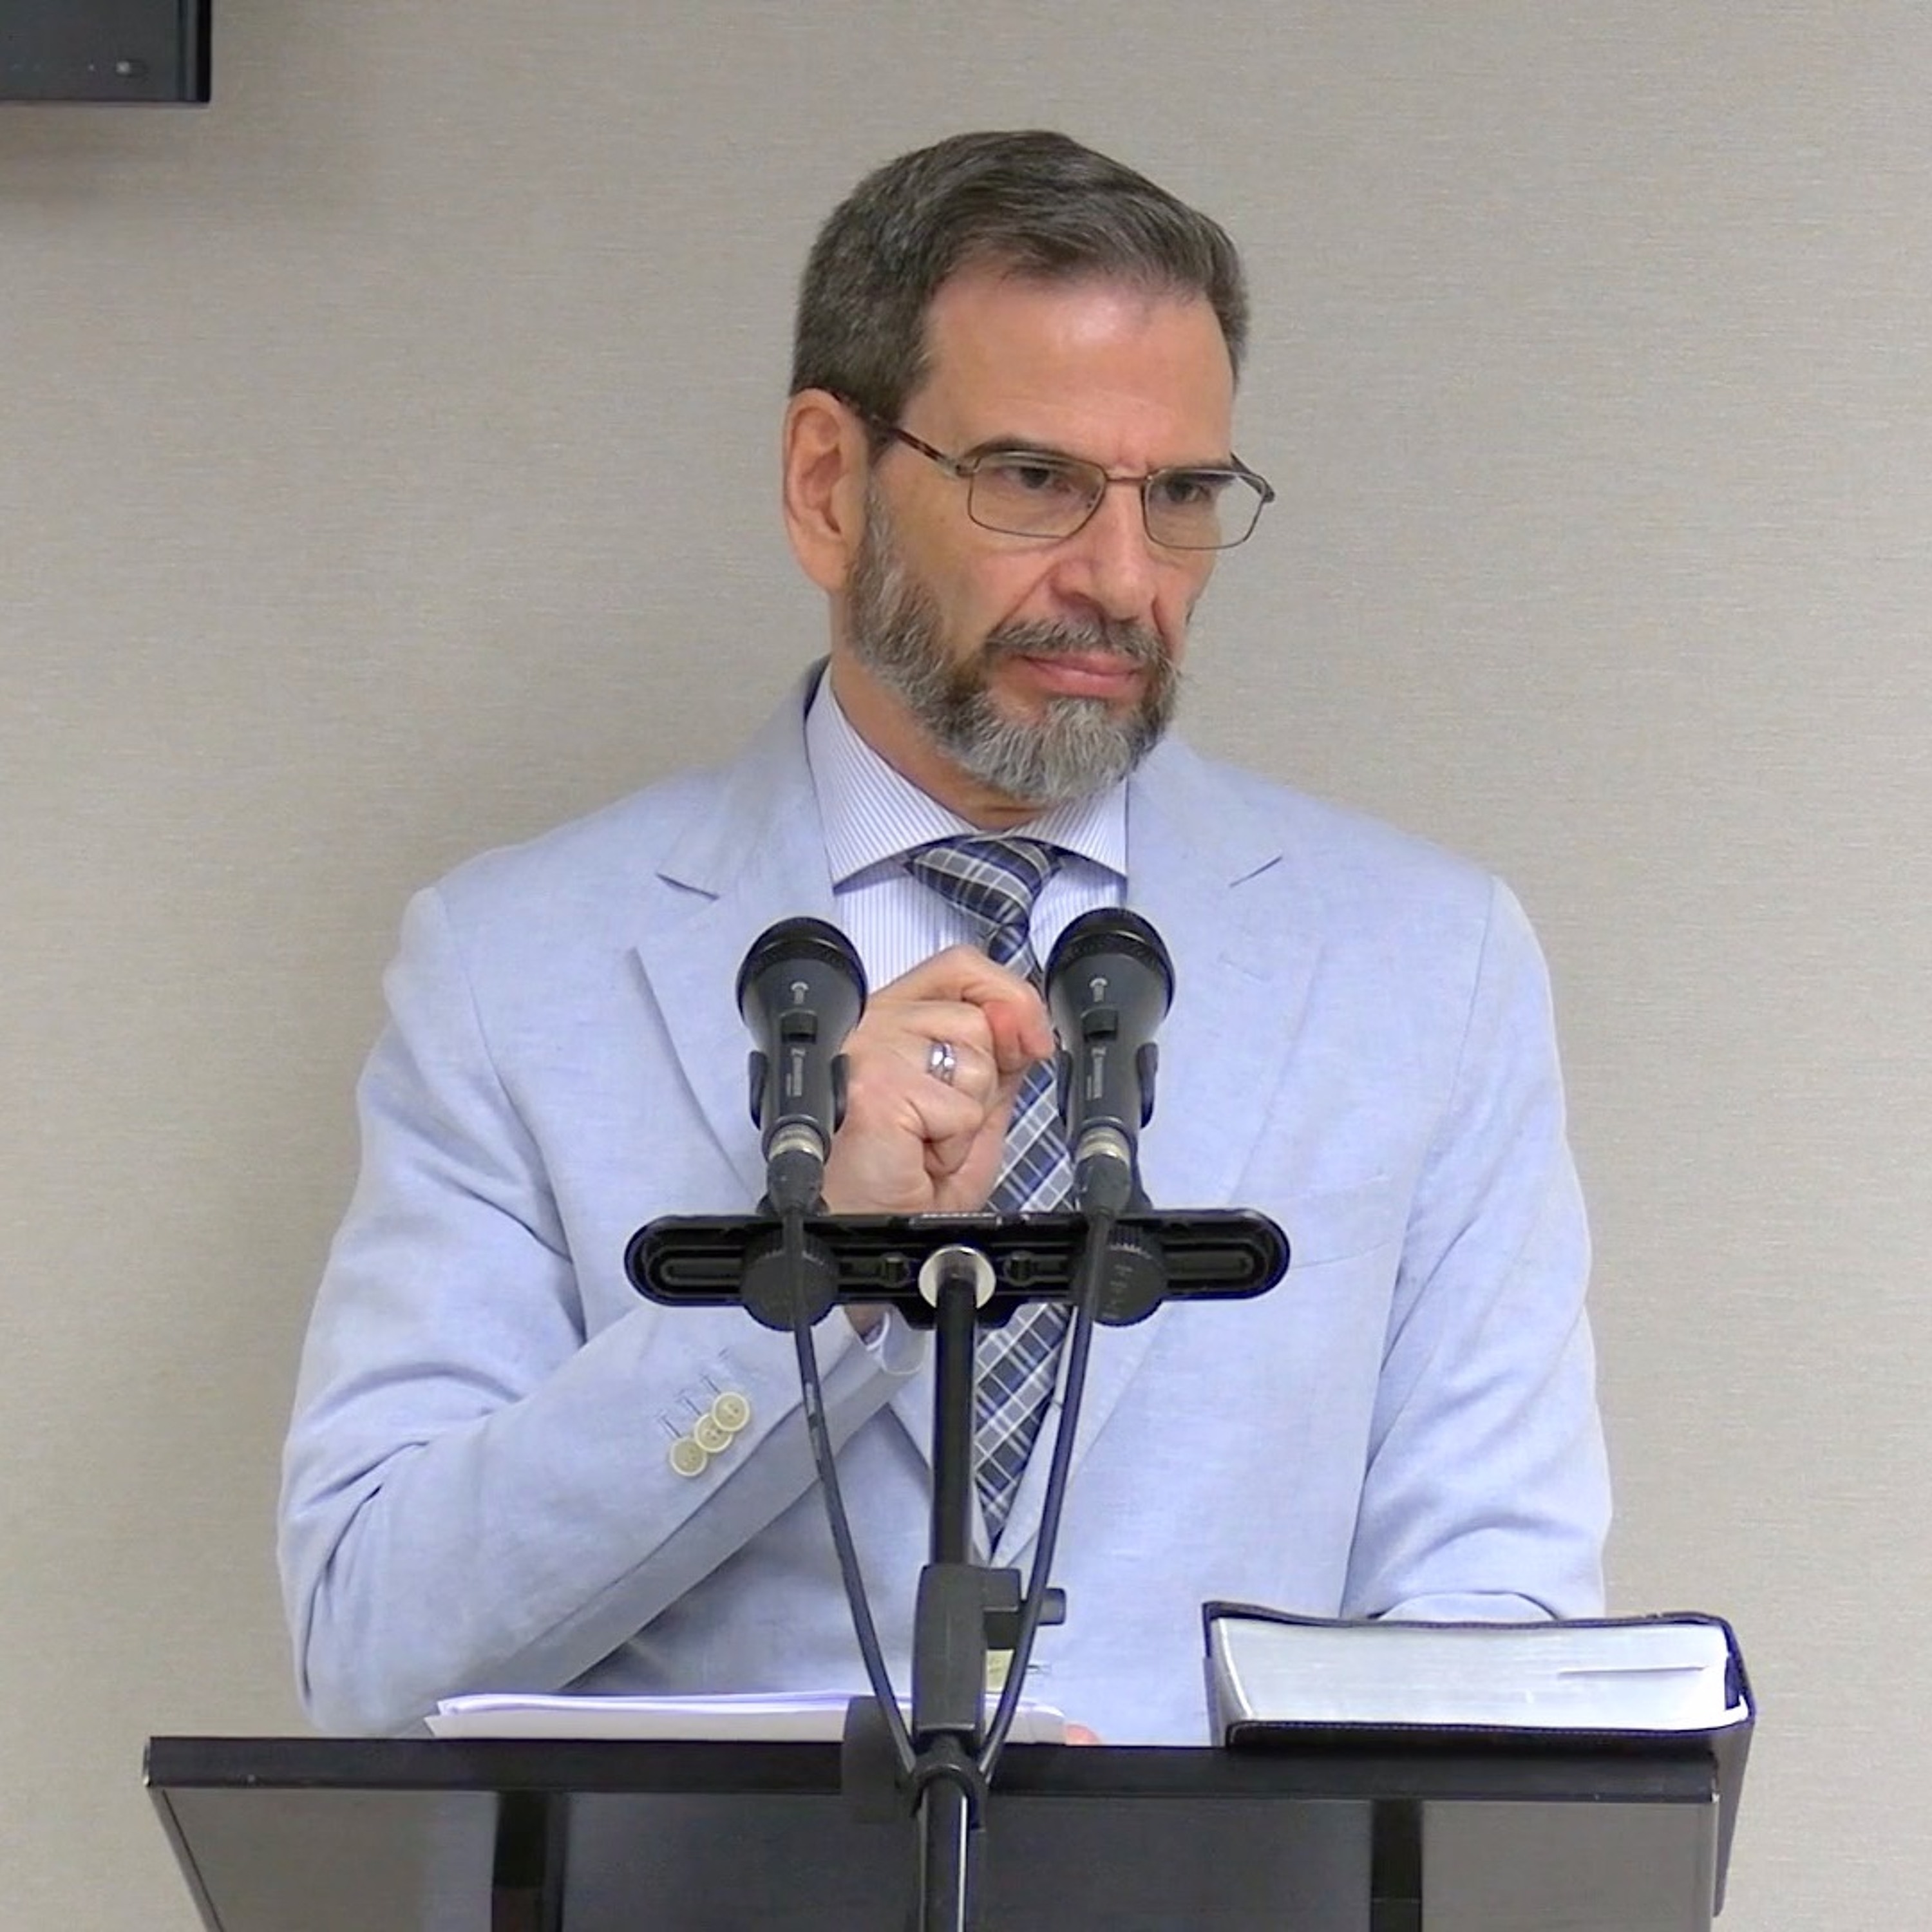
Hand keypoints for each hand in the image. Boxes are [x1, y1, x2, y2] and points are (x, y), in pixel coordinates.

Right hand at [821, 945, 1052, 1218]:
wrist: (865, 1230)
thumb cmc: (900, 1176)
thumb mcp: (970, 1104)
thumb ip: (998, 1053)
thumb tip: (1022, 1015)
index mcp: (893, 1017)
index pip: (960, 967)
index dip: (1005, 995)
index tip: (1027, 1041)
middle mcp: (872, 1022)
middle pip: (977, 1018)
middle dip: (982, 1082)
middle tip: (936, 1122)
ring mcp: (870, 1048)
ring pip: (975, 1060)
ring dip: (965, 1118)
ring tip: (923, 1140)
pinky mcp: (877, 1085)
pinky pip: (962, 1110)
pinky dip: (951, 1146)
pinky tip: (915, 1156)